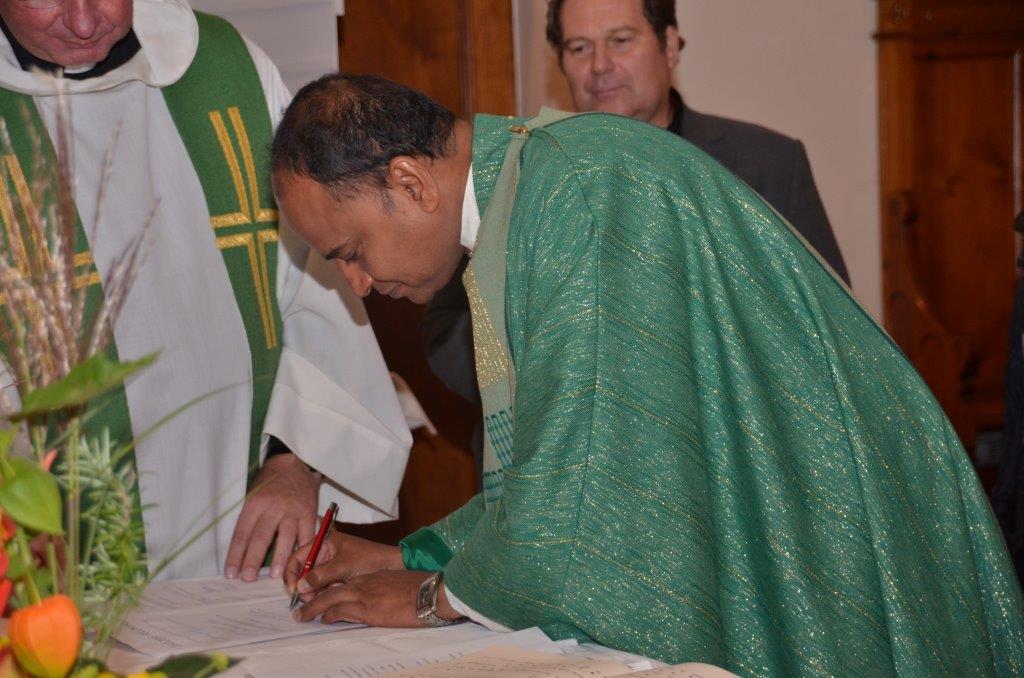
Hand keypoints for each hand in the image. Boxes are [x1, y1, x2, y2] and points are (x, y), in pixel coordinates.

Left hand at [224, 452, 321, 580]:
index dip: (235, 554)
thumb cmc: (270, 484)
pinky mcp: (309, 512)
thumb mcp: (253, 496)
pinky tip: (301, 563)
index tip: (231, 573)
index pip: (242, 533)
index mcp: (255, 503)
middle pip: (261, 537)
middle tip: (248, 579)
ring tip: (275, 575)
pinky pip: (307, 534)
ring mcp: (293, 510)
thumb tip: (241, 553)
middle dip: (253, 560)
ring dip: (280, 558)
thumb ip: (249, 521)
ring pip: (286, 537)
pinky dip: (304, 550)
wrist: (295, 463)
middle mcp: (273, 507)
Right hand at [284, 531, 403, 600]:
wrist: (394, 567)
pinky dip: (324, 593)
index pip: (299, 555)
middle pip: (304, 570)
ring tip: (322, 597)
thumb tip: (299, 586)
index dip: (292, 572)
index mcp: (325, 541)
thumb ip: (320, 575)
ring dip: (314, 591)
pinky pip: (323, 587)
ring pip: (313, 581)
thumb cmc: (371, 559)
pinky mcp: (337, 577)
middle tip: (307, 598)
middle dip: (304, 585)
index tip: (293, 588)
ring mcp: (331, 565)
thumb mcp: (344, 566)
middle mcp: (325, 551)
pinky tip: (332, 595)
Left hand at [292, 569, 458, 626]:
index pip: (344, 581)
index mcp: (372, 577)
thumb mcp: (397, 585)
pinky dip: (328, 614)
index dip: (329, 587)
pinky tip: (322, 619)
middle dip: (313, 595)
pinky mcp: (366, 609)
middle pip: (331, 587)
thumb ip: (383, 589)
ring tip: (302, 615)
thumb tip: (378, 598)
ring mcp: (364, 595)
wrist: (429, 594)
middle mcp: (364, 583)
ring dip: (313, 607)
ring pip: (329, 599)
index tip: (321, 592)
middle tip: (300, 604)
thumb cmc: (419, 590)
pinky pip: (340, 610)